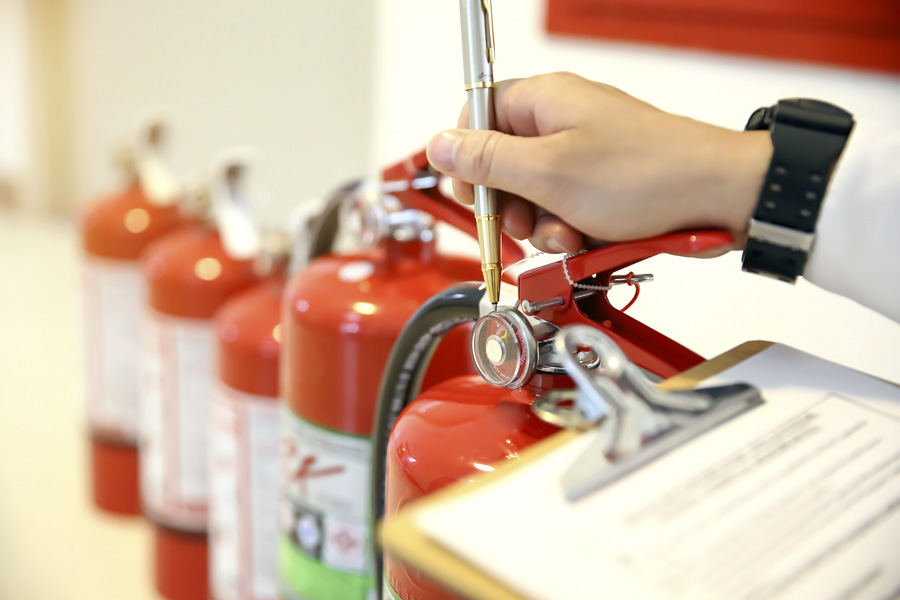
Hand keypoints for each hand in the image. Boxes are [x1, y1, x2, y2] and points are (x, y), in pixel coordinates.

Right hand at [426, 72, 771, 254]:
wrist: (718, 198)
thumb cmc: (645, 174)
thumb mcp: (549, 172)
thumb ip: (487, 160)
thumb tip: (439, 145)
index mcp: (543, 101)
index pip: (478, 118)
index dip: (470, 161)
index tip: (477, 195)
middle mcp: (561, 122)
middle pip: (503, 164)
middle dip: (511, 205)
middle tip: (526, 223)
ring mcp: (584, 153)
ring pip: (534, 195)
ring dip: (542, 225)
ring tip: (568, 235)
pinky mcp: (603, 183)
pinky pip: (566, 209)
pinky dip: (570, 231)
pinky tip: (587, 240)